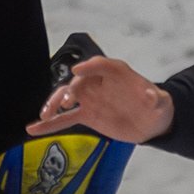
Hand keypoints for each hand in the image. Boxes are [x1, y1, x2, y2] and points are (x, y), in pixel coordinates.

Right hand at [28, 55, 174, 144]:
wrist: (151, 123)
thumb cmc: (156, 106)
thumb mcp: (160, 103)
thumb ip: (155, 99)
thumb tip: (151, 96)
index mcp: (117, 73)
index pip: (101, 65)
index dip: (89, 66)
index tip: (77, 69)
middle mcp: (99, 83)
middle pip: (79, 81)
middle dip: (70, 89)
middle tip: (67, 101)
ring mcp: (90, 99)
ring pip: (66, 98)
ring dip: (54, 104)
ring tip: (45, 114)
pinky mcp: (86, 115)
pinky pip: (65, 119)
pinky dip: (50, 123)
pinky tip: (33, 128)